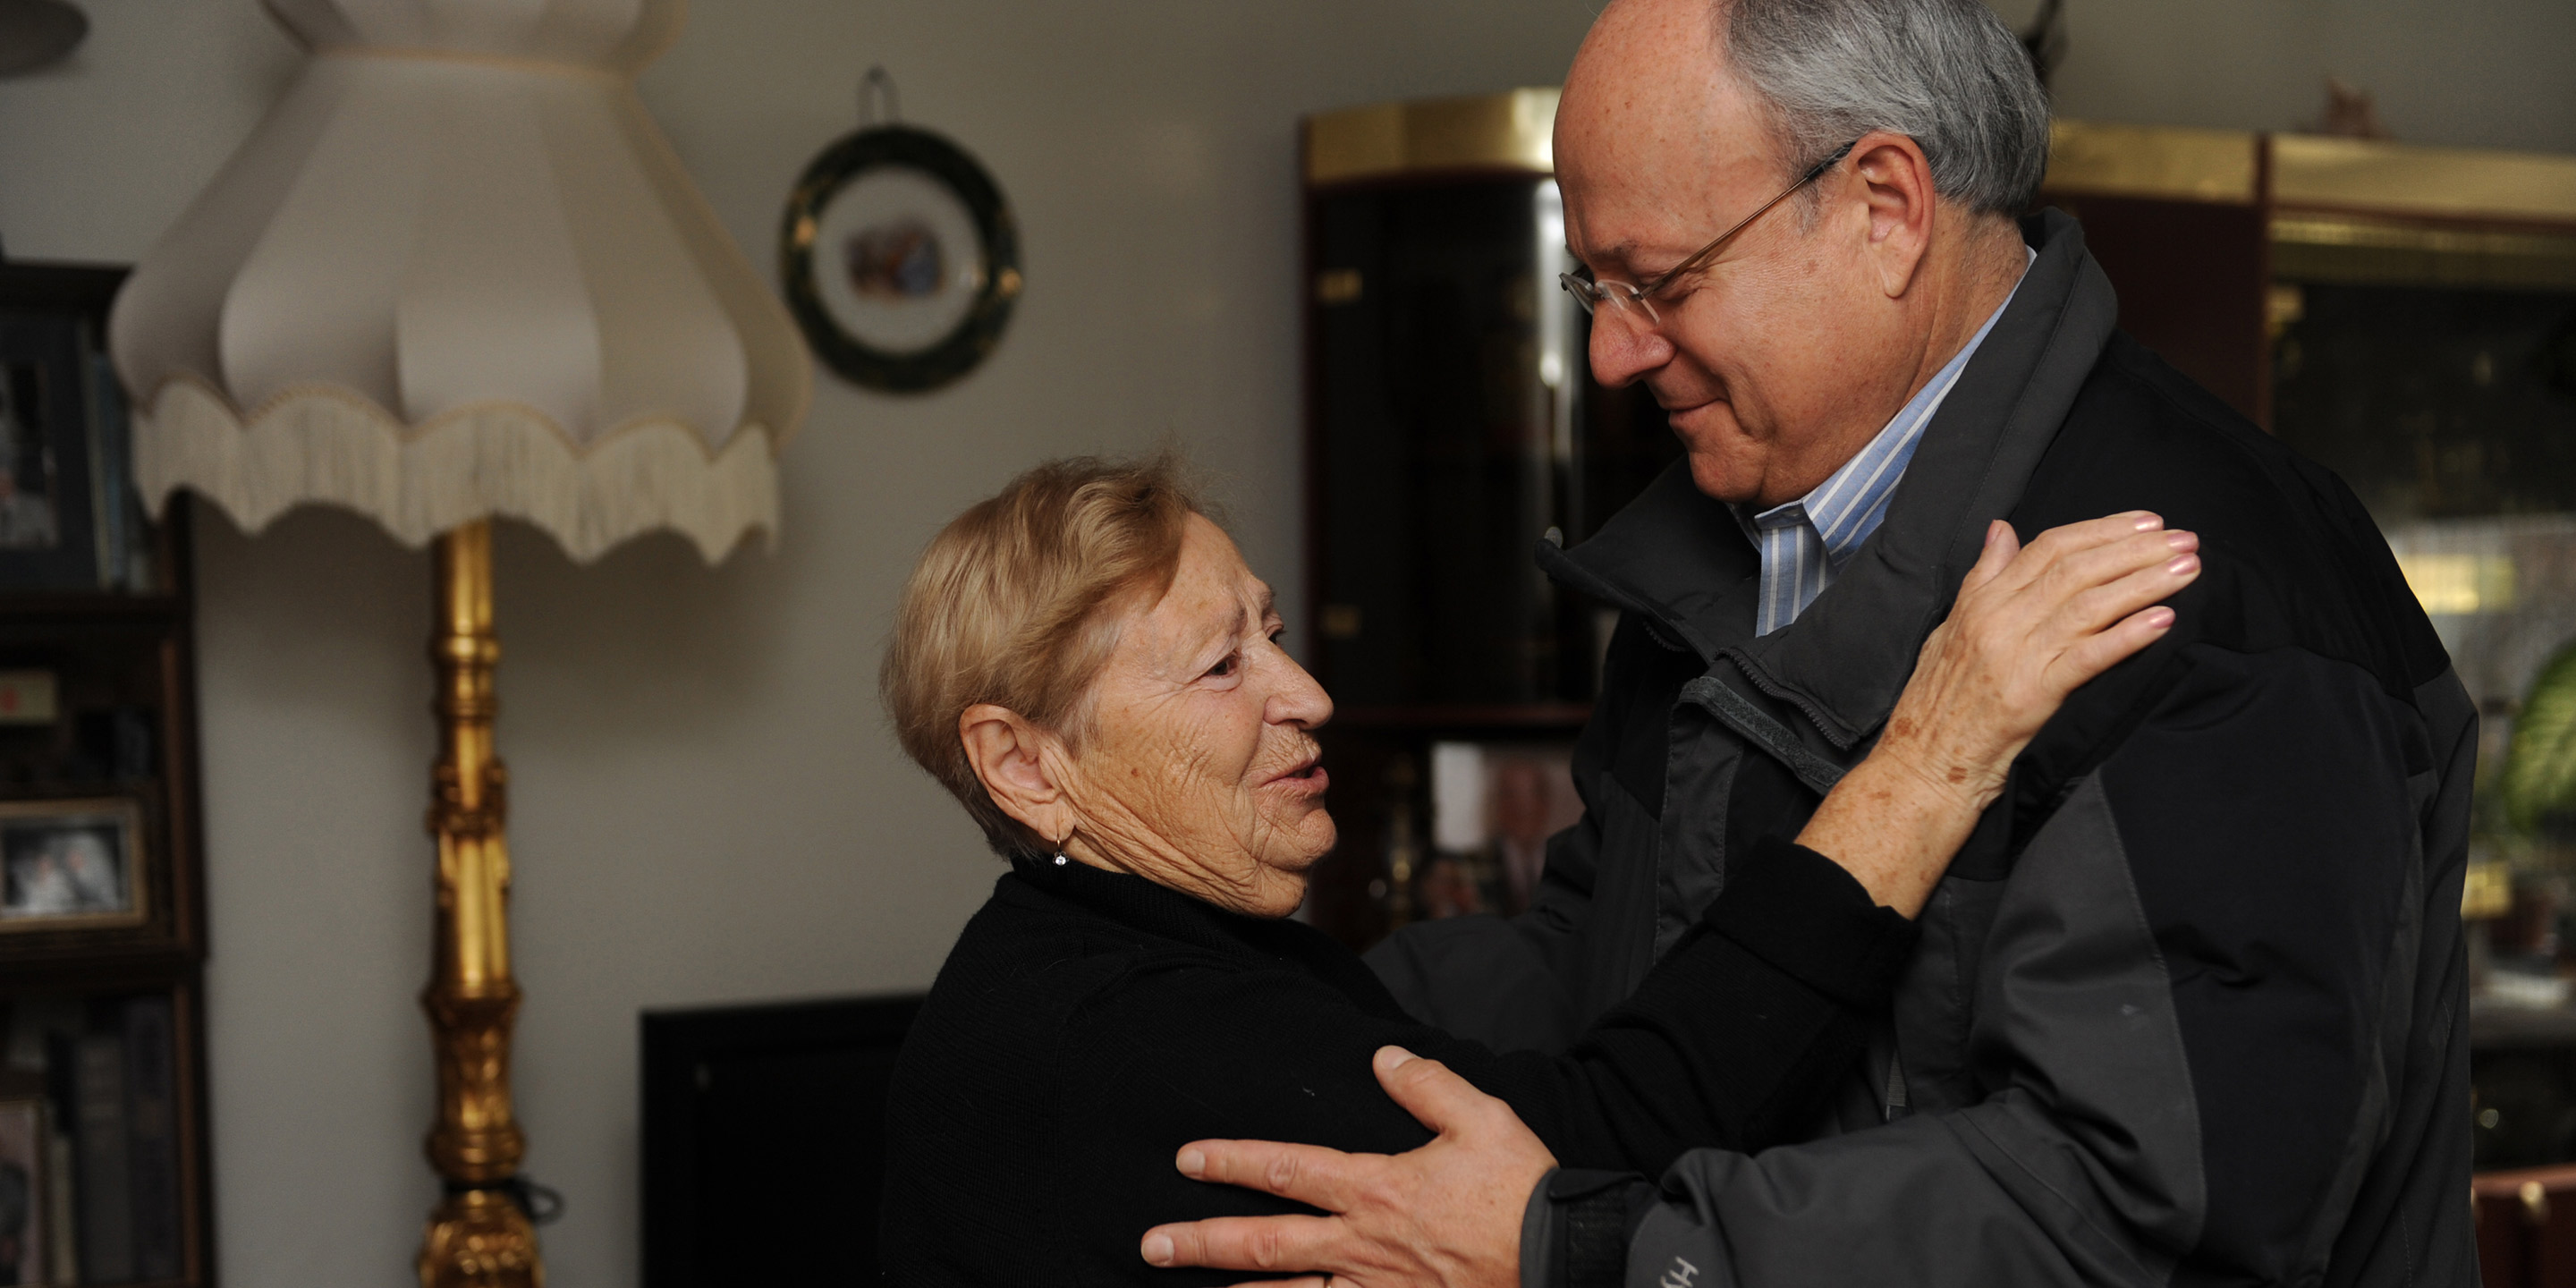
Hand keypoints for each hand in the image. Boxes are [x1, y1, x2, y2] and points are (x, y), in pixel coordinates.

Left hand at [1139, 1046, 1553, 1287]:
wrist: (1563, 1260)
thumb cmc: (1522, 1190)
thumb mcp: (1482, 1117)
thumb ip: (1426, 1084)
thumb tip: (1383, 1058)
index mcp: (1376, 1188)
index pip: (1287, 1169)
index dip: (1232, 1161)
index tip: (1188, 1158)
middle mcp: (1362, 1244)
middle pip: (1265, 1243)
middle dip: (1202, 1242)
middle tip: (1150, 1243)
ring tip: (1182, 1287)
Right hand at [1801, 511, 2198, 914]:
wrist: (1923, 764)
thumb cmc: (1938, 701)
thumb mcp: (1952, 627)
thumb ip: (1983, 577)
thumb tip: (2001, 530)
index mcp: (1982, 601)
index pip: (2049, 548)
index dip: (2102, 530)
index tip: (2146, 522)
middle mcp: (1998, 621)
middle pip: (2076, 570)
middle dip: (2135, 550)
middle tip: (2184, 539)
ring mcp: (2015, 656)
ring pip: (2088, 605)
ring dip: (2144, 583)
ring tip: (2187, 570)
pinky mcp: (2031, 695)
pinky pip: (2087, 657)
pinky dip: (2128, 636)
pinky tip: (2162, 620)